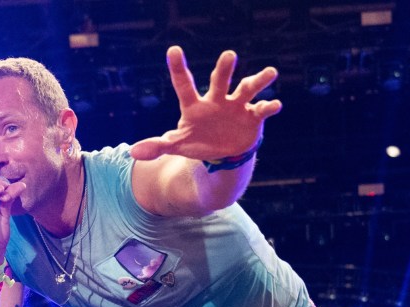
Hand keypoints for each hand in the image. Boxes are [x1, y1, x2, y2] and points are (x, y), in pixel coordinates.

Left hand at [130, 46, 281, 160]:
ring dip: (258, 81)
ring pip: (248, 89)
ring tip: (270, 72)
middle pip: (220, 80)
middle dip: (224, 69)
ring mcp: (236, 106)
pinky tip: (274, 104)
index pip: (184, 84)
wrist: (223, 153)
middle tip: (229, 55)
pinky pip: (262, 109)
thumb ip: (158, 145)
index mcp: (195, 105)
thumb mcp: (178, 145)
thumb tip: (134, 153)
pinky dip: (269, 106)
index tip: (173, 50)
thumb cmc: (198, 142)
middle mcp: (217, 99)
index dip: (177, 68)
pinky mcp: (253, 117)